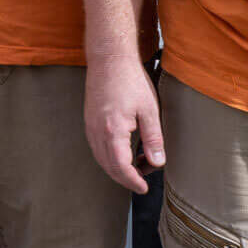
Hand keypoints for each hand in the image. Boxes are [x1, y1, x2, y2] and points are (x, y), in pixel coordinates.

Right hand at [84, 53, 163, 193]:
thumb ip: (154, 139)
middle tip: (144, 178)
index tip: (143, 188)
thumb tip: (158, 163)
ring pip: (102, 159)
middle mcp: (97, 132)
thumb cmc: (130, 81)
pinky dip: (110, 157)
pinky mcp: (89, 122)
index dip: (133, 181)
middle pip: (109, 167)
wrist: (108, 59)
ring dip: (118, 168)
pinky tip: (125, 151)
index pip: (121, 168)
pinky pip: (98, 148)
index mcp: (113, 131)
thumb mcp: (149, 110)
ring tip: (138, 163)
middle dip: (126, 177)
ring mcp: (90, 127)